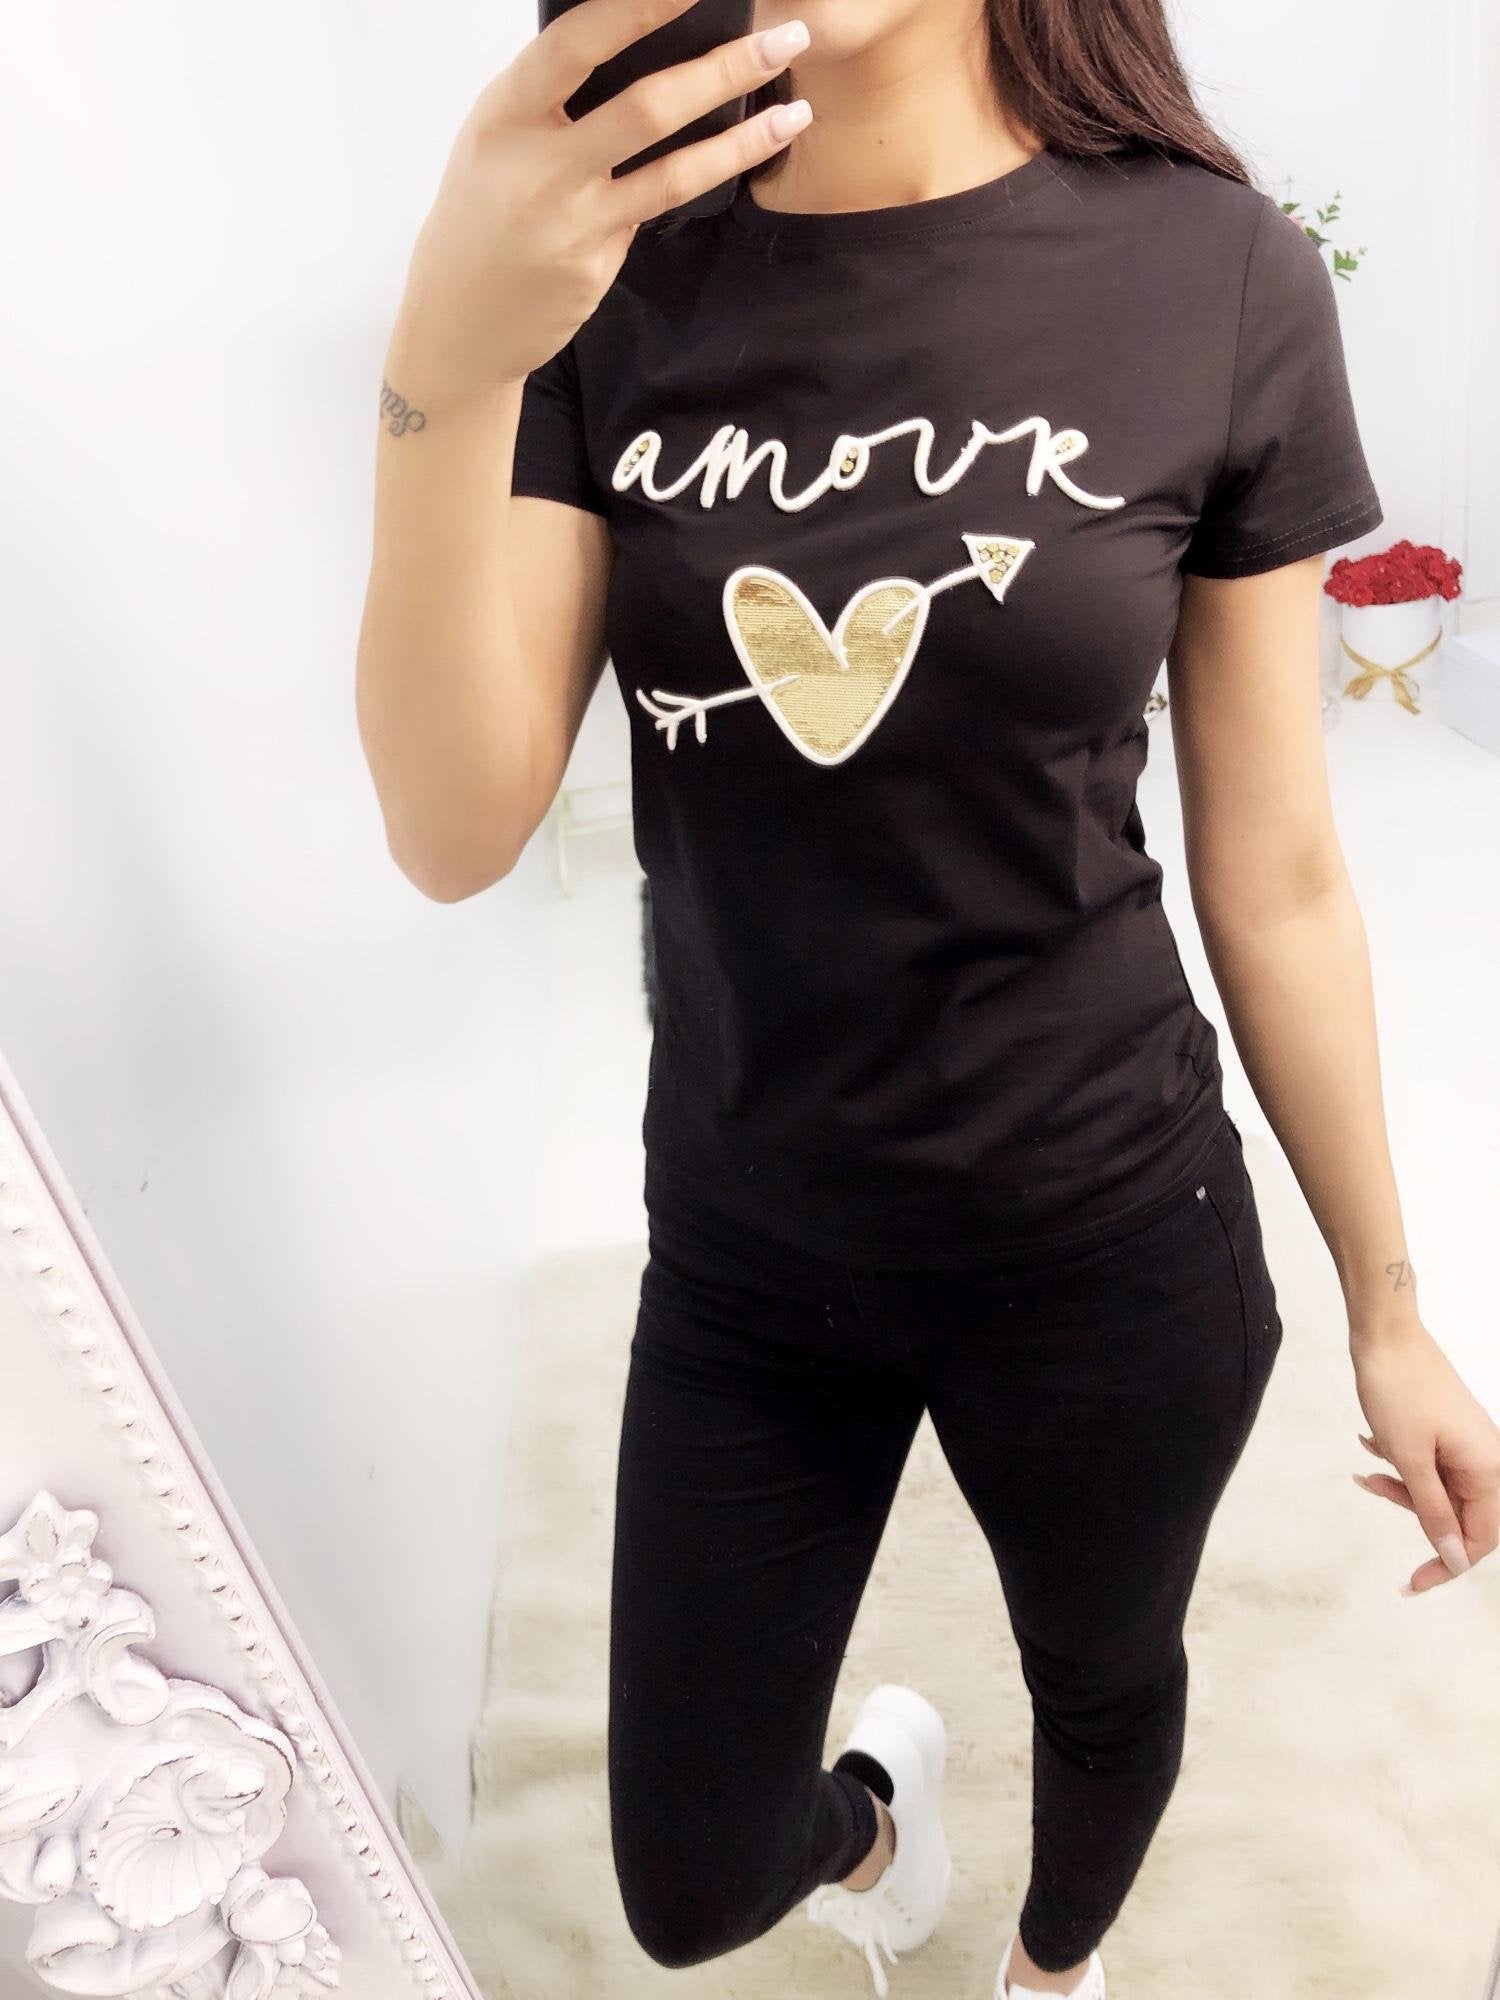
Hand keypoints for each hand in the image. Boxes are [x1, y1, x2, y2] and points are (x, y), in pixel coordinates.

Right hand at [387, 0, 813, 410]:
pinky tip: (755, 146)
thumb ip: (552, 101)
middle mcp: (535, 162)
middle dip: (722, 66)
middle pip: (642, 104)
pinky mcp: (593, 260)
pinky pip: (662, 205)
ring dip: (740, 132)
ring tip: (794, 107)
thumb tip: (629, 44)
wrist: (458, 322)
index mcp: (503, 112)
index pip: (576, 42)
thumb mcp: (497, 142)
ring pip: (668, 164)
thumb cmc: (483, 217)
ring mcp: (568, 218)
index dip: (637, 5)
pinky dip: (713, 170)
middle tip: (783, 33)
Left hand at [1349, 1321, 1499, 1593]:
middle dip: (1414, 1511)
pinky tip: (1370, 1442)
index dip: (1446, 1564)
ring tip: (1365, 1469)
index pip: (1478, 1540)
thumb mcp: (1410, 1460)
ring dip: (1400, 1486)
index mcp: (1488, 1471)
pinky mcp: (1445, 1430)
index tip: (1411, 1582)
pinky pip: (1427, 1464)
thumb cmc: (1399, 1391)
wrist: (1385, 1333)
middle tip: (1374, 1489)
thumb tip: (1452, 1558)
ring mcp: (1466, 1443)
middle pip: (1459, 1516)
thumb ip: (1432, 1512)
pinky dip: (1399, 1462)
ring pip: (1438, 1489)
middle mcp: (1485, 1459)